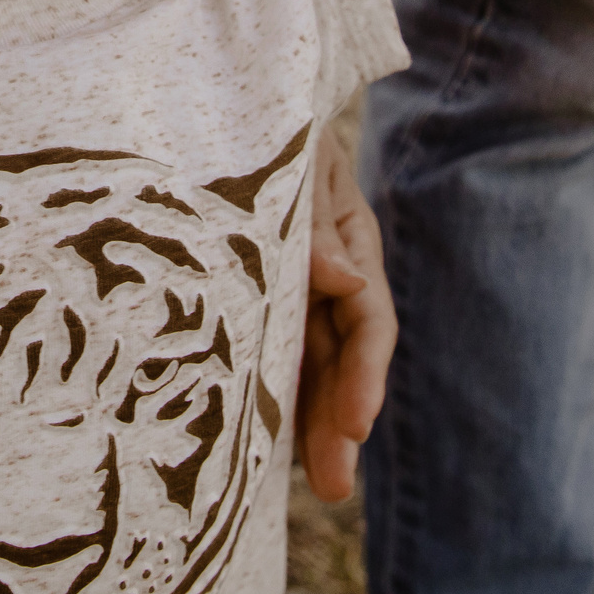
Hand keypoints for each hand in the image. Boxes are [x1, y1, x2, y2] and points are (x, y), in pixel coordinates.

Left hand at [297, 126, 395, 503]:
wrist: (225, 105)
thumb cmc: (267, 129)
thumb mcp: (299, 166)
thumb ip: (317, 224)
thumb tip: (347, 283)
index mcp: (350, 241)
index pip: (368, 321)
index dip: (365, 376)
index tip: (357, 426)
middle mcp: (330, 275)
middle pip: (344, 358)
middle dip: (342, 423)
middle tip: (334, 488)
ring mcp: (298, 288)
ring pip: (312, 365)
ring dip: (317, 425)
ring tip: (321, 487)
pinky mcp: (262, 298)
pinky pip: (274, 352)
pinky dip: (276, 396)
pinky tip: (268, 446)